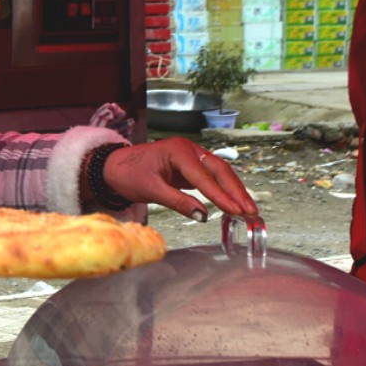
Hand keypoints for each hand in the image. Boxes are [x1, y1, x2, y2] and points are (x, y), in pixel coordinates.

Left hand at [102, 139, 257, 221]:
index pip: (204, 176)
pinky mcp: (192, 165)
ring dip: (235, 191)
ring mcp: (192, 156)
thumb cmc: (129, 174)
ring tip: (248, 210)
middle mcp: (190, 149)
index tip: (236, 210)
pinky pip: (213, 176)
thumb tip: (202, 215)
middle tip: (250, 211)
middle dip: (236, 191)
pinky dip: (224, 189)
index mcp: (179, 151)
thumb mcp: (151, 190)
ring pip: (220, 172)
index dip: (221, 195)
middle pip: (220, 170)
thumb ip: (177, 202)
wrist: (115, 166)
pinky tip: (234, 203)